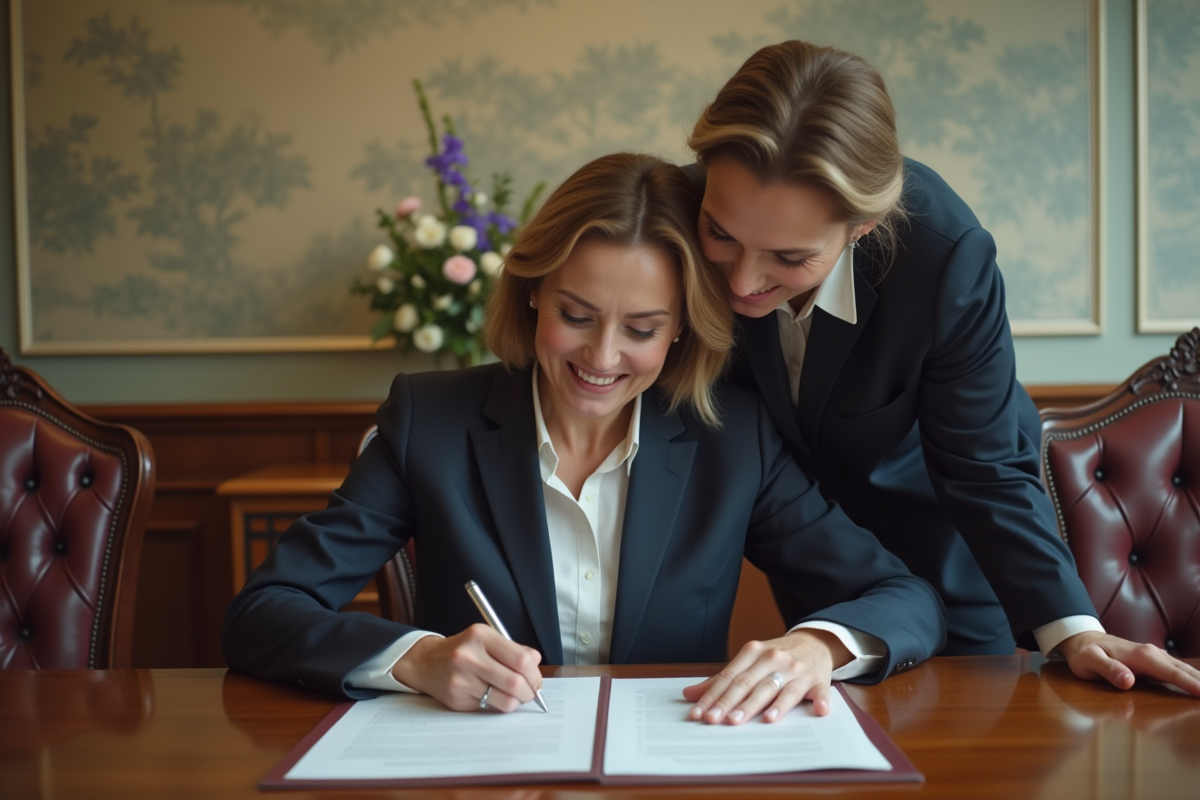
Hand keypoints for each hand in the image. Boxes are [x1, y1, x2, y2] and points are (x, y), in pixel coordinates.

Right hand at [391, 624, 543, 711]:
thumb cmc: (463, 650)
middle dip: (530, 692)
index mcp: (480, 636)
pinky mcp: (456, 699)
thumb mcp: (487, 639)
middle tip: (531, 693)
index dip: (535, 674)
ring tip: (514, 696)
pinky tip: (493, 697)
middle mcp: (468, 656)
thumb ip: (514, 650)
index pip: (521, 660)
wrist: (426, 662)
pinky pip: (489, 708)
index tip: (537, 680)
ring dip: (516, 702)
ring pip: (505, 700)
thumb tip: (536, 665)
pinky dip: (498, 706)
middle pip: (515, 682)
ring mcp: (460, 679)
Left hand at [681, 629, 851, 724]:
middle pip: (749, 683)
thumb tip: (689, 694)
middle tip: (716, 720)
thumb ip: (721, 679)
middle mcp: (774, 658)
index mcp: (753, 651)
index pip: (729, 677)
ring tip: (752, 719)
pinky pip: (818, 691)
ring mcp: (797, 669)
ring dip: (766, 705)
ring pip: (777, 688)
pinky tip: (817, 710)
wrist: (814, 642)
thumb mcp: (749, 661)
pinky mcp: (819, 679)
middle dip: (731, 703)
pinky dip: (819, 700)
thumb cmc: (776, 657)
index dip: (713, 696)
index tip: (699, 713)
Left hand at [1056, 632, 1199, 696]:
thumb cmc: (1084, 652)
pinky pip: (1176, 670)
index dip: (1190, 684)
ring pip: (1183, 668)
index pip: (1172, 672)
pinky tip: (1197, 686)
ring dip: (1198, 679)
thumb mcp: (1089, 661)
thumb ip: (1108, 670)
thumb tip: (1129, 681)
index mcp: (1141, 656)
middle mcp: (1152, 654)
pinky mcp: (1153, 661)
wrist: (1081, 638)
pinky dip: (1190, 677)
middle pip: (1184, 670)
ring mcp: (1154, 656)